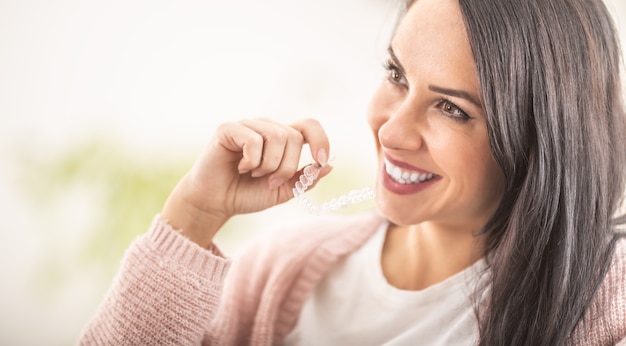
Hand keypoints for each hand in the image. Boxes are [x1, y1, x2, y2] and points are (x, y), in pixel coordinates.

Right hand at [161, 118, 330, 246]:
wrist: (215, 203)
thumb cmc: (246, 194)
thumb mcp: (283, 190)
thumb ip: (305, 179)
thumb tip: (329, 166)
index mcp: (282, 138)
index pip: (309, 125)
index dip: (320, 140)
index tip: (321, 161)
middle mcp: (266, 127)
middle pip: (294, 136)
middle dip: (287, 166)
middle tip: (270, 180)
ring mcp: (247, 125)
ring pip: (278, 136)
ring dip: (270, 165)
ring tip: (254, 174)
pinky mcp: (228, 129)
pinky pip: (254, 140)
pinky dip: (252, 161)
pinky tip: (240, 167)